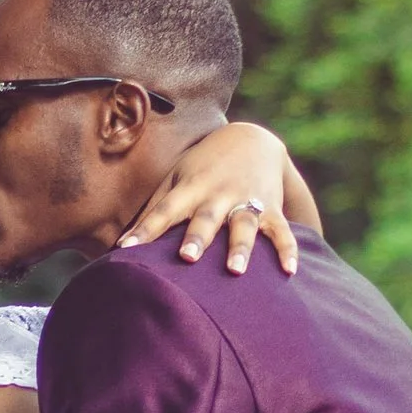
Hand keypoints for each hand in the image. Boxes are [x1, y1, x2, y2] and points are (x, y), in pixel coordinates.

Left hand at [119, 122, 302, 274]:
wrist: (252, 140)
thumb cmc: (203, 167)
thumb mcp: (176, 178)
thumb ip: (155, 210)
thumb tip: (122, 244)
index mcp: (191, 187)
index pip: (164, 209)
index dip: (146, 229)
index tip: (126, 249)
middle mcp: (219, 193)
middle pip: (207, 217)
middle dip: (198, 237)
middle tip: (188, 257)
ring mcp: (248, 200)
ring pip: (244, 225)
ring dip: (240, 247)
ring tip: (235, 270)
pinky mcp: (272, 208)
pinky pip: (282, 232)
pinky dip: (288, 250)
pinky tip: (289, 272)